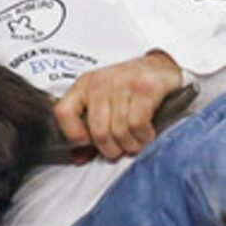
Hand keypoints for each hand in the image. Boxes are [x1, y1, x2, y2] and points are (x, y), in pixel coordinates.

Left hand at [55, 51, 186, 161]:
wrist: (161, 66)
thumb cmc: (131, 88)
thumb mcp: (105, 103)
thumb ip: (91, 130)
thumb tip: (79, 158)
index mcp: (85, 85)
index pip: (64, 112)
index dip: (74, 135)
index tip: (88, 142)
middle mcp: (101, 82)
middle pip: (98, 131)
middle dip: (112, 149)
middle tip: (121, 149)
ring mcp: (123, 83)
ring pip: (119, 131)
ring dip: (131, 145)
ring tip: (136, 141)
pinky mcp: (145, 87)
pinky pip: (137, 123)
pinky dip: (143, 136)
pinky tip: (146, 133)